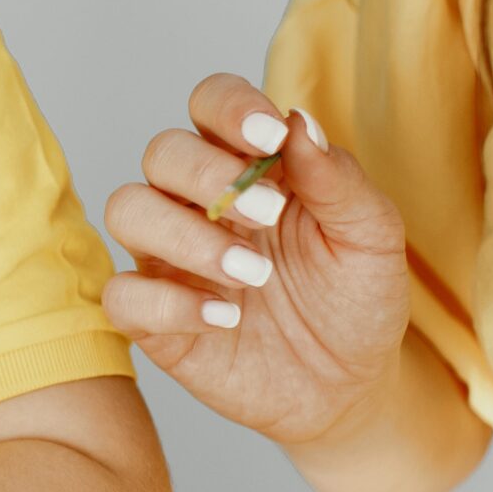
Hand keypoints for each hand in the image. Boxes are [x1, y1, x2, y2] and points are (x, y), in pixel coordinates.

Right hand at [102, 74, 410, 446]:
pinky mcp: (152, 318)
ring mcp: (168, 259)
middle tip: (269, 217)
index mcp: (247, 167)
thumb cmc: (355, 300)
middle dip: (209, 176)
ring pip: (127, 210)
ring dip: (185, 236)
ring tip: (251, 277)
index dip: (228, 107)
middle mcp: (196, 202)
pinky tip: (224, 319)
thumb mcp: (371, 238)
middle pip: (162, 152)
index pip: (210, 104)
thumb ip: (338, 180)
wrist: (351, 387)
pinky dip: (168, 303)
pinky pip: (121, 295)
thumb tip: (300, 121)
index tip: (268, 136)